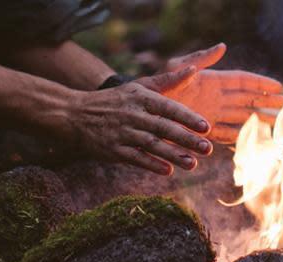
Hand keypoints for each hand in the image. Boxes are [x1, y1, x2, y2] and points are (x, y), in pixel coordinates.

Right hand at [64, 66, 213, 174]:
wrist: (75, 114)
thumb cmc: (115, 100)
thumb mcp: (138, 86)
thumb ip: (167, 81)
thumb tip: (193, 70)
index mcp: (141, 98)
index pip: (169, 107)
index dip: (188, 118)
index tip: (206, 127)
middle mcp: (132, 114)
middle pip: (163, 127)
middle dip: (186, 139)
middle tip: (207, 148)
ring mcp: (122, 132)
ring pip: (151, 144)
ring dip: (173, 155)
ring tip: (193, 164)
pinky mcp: (113, 149)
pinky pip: (135, 157)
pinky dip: (151, 164)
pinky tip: (168, 171)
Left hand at [140, 44, 282, 143]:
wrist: (139, 110)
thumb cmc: (155, 86)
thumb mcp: (176, 70)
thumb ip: (198, 60)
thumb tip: (222, 47)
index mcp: (211, 81)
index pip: (242, 81)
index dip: (260, 83)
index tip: (278, 86)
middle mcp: (214, 98)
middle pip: (247, 100)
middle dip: (267, 103)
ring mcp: (210, 115)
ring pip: (241, 118)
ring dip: (258, 121)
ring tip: (278, 125)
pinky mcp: (202, 131)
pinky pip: (226, 135)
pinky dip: (240, 138)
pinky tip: (253, 142)